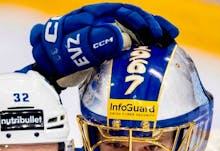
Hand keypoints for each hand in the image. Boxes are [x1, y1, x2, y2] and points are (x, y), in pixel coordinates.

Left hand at [30, 3, 178, 86]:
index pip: (121, 12)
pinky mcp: (113, 47)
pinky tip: (162, 49)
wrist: (48, 68)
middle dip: (152, 25)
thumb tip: (120, 36)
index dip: (138, 20)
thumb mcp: (69, 48)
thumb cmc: (55, 56)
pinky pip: (134, 41)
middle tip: (166, 36)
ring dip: (155, 32)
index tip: (150, 32)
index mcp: (94, 16)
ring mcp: (110, 34)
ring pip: (136, 28)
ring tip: (171, 40)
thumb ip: (90, 42)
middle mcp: (105, 21)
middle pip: (133, 18)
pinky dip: (148, 44)